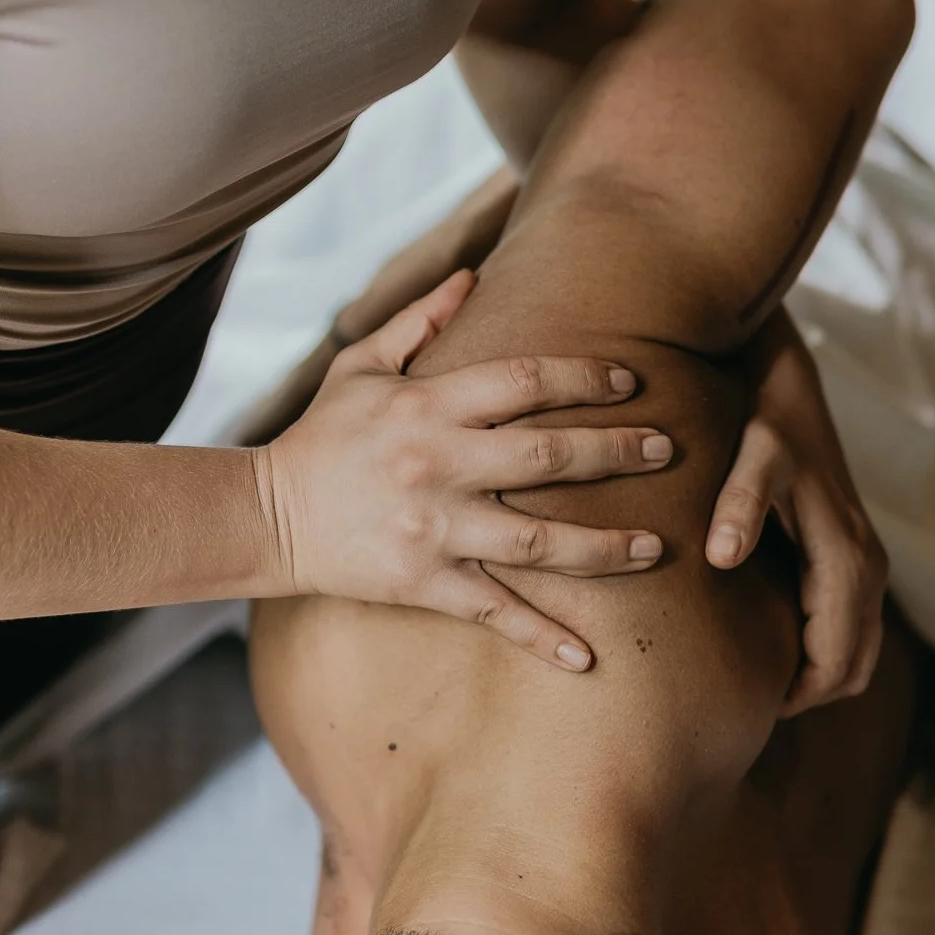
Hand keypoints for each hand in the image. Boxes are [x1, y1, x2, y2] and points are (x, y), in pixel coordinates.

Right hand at [256, 271, 671, 670]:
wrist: (266, 515)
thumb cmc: (322, 435)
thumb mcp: (361, 366)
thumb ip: (420, 320)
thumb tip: (474, 275)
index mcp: (428, 405)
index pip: (525, 380)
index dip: (585, 377)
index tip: (631, 380)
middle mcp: (438, 464)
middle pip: (549, 455)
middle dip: (616, 452)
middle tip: (668, 451)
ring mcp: (435, 528)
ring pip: (539, 540)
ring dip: (605, 548)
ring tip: (655, 547)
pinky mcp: (424, 582)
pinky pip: (495, 612)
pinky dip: (541, 638)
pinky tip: (587, 659)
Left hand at [706, 309, 886, 714]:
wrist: (786, 383)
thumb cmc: (764, 419)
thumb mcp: (750, 455)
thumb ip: (739, 503)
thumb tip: (723, 556)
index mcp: (846, 558)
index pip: (835, 661)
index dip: (794, 696)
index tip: (743, 707)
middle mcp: (867, 566)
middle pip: (852, 669)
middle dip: (805, 696)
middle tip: (741, 706)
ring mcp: (866, 562)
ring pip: (857, 654)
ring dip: (817, 677)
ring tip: (752, 684)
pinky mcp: (854, 555)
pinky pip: (849, 628)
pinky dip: (823, 651)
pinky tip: (770, 646)